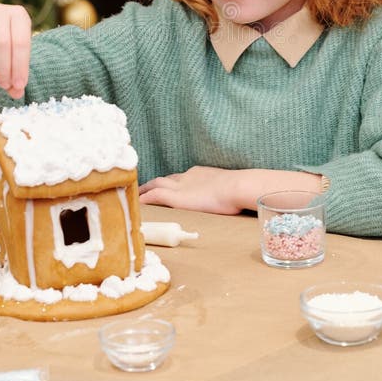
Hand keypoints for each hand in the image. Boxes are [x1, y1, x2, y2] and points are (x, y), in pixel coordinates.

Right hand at [0, 3, 31, 98]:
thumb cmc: (7, 47)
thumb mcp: (16, 57)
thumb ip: (18, 76)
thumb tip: (17, 94)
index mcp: (19, 14)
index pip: (21, 42)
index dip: (20, 66)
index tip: (19, 86)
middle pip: (2, 43)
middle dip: (5, 69)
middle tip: (5, 86)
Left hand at [139, 167, 324, 215]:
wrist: (239, 187)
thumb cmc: (242, 189)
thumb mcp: (234, 188)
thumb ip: (233, 193)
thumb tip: (249, 199)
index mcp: (200, 173)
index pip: (179, 177)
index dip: (169, 183)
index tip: (162, 187)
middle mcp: (186, 177)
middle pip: (163, 179)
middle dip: (151, 185)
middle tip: (139, 191)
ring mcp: (179, 185)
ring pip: (153, 186)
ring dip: (142, 192)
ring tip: (132, 199)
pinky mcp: (175, 196)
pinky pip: (152, 197)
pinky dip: (143, 201)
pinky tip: (135, 206)